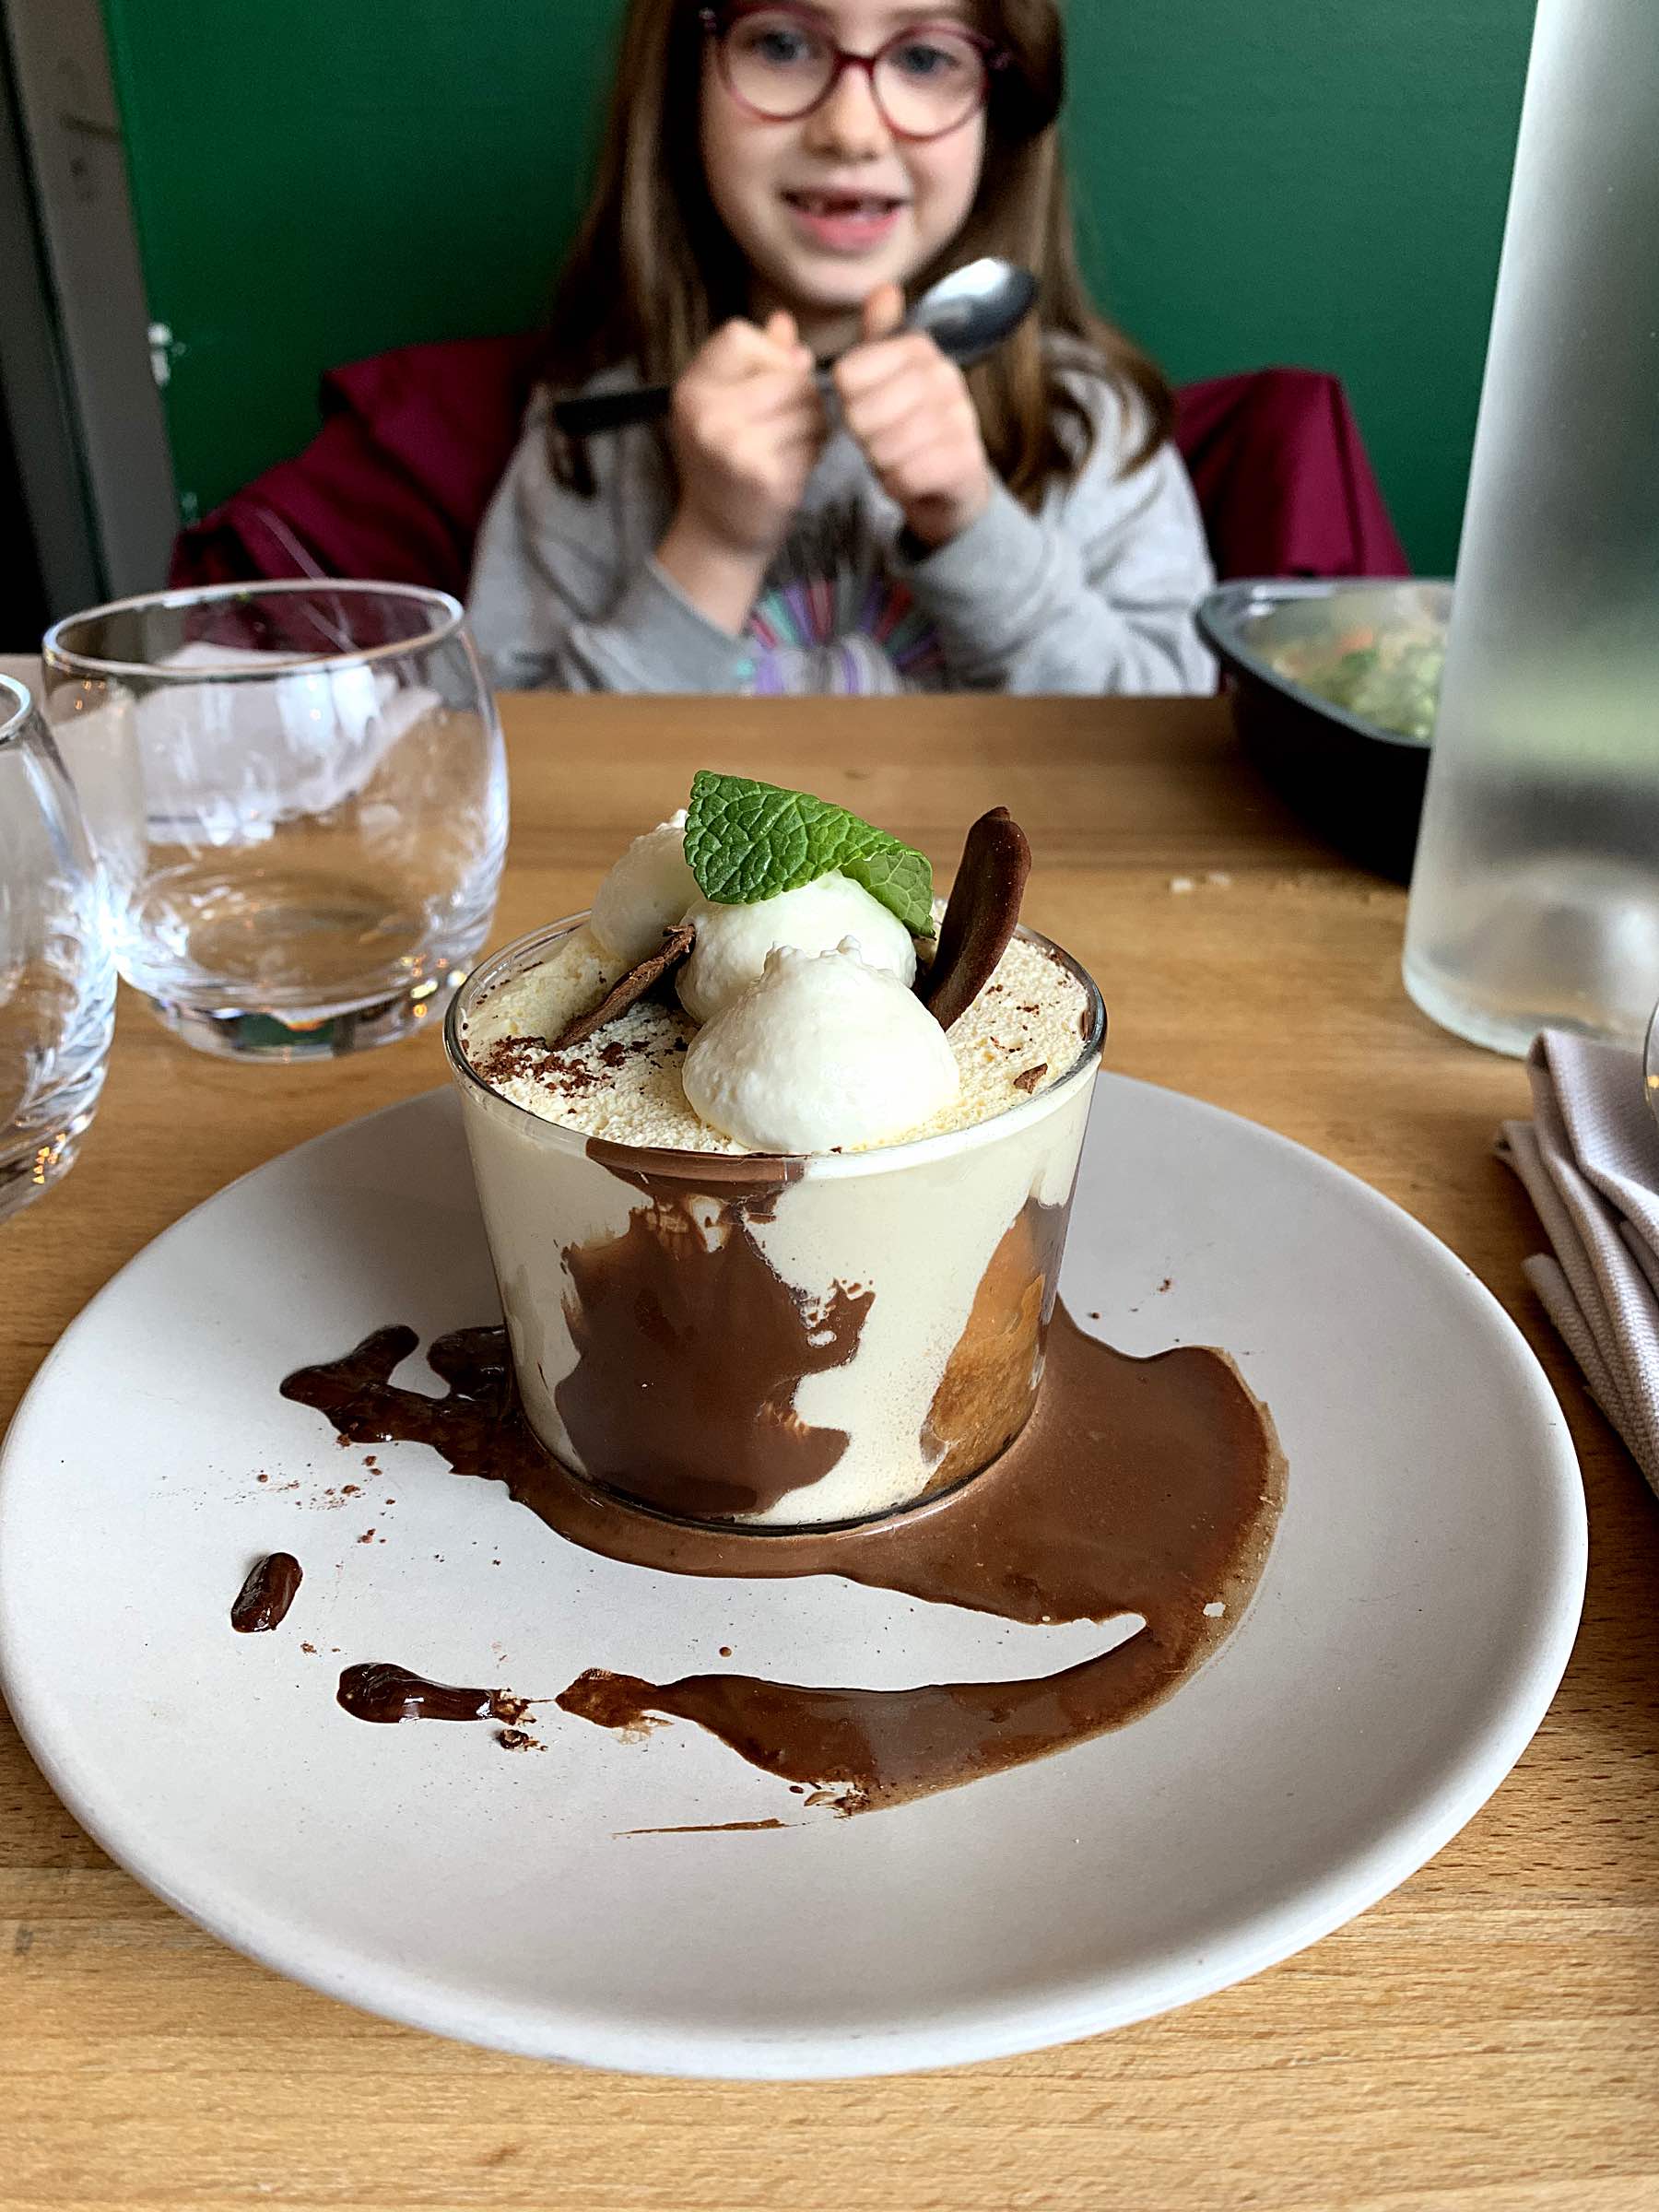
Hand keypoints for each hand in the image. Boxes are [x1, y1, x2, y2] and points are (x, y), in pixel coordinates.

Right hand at [667, 313, 825, 563]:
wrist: (718, 536)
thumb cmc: (726, 464)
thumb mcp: (725, 406)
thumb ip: (757, 361)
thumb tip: (785, 320)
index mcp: (691, 389)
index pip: (740, 335)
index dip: (770, 355)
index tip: (771, 383)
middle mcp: (706, 414)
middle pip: (787, 374)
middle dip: (803, 395)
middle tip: (791, 423)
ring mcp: (734, 445)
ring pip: (808, 406)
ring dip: (814, 424)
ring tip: (793, 444)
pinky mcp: (764, 474)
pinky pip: (813, 442)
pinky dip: (814, 452)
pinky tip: (795, 466)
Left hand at [834, 285, 993, 549]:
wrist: (950, 482)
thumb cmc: (907, 424)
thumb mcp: (887, 375)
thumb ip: (879, 335)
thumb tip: (884, 288)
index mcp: (918, 348)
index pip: (846, 375)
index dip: (847, 402)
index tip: (867, 407)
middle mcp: (944, 375)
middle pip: (860, 414)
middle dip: (862, 437)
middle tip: (881, 439)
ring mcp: (960, 417)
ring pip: (883, 448)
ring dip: (881, 463)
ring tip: (897, 458)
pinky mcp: (965, 460)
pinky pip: (906, 476)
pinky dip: (899, 485)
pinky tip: (910, 478)